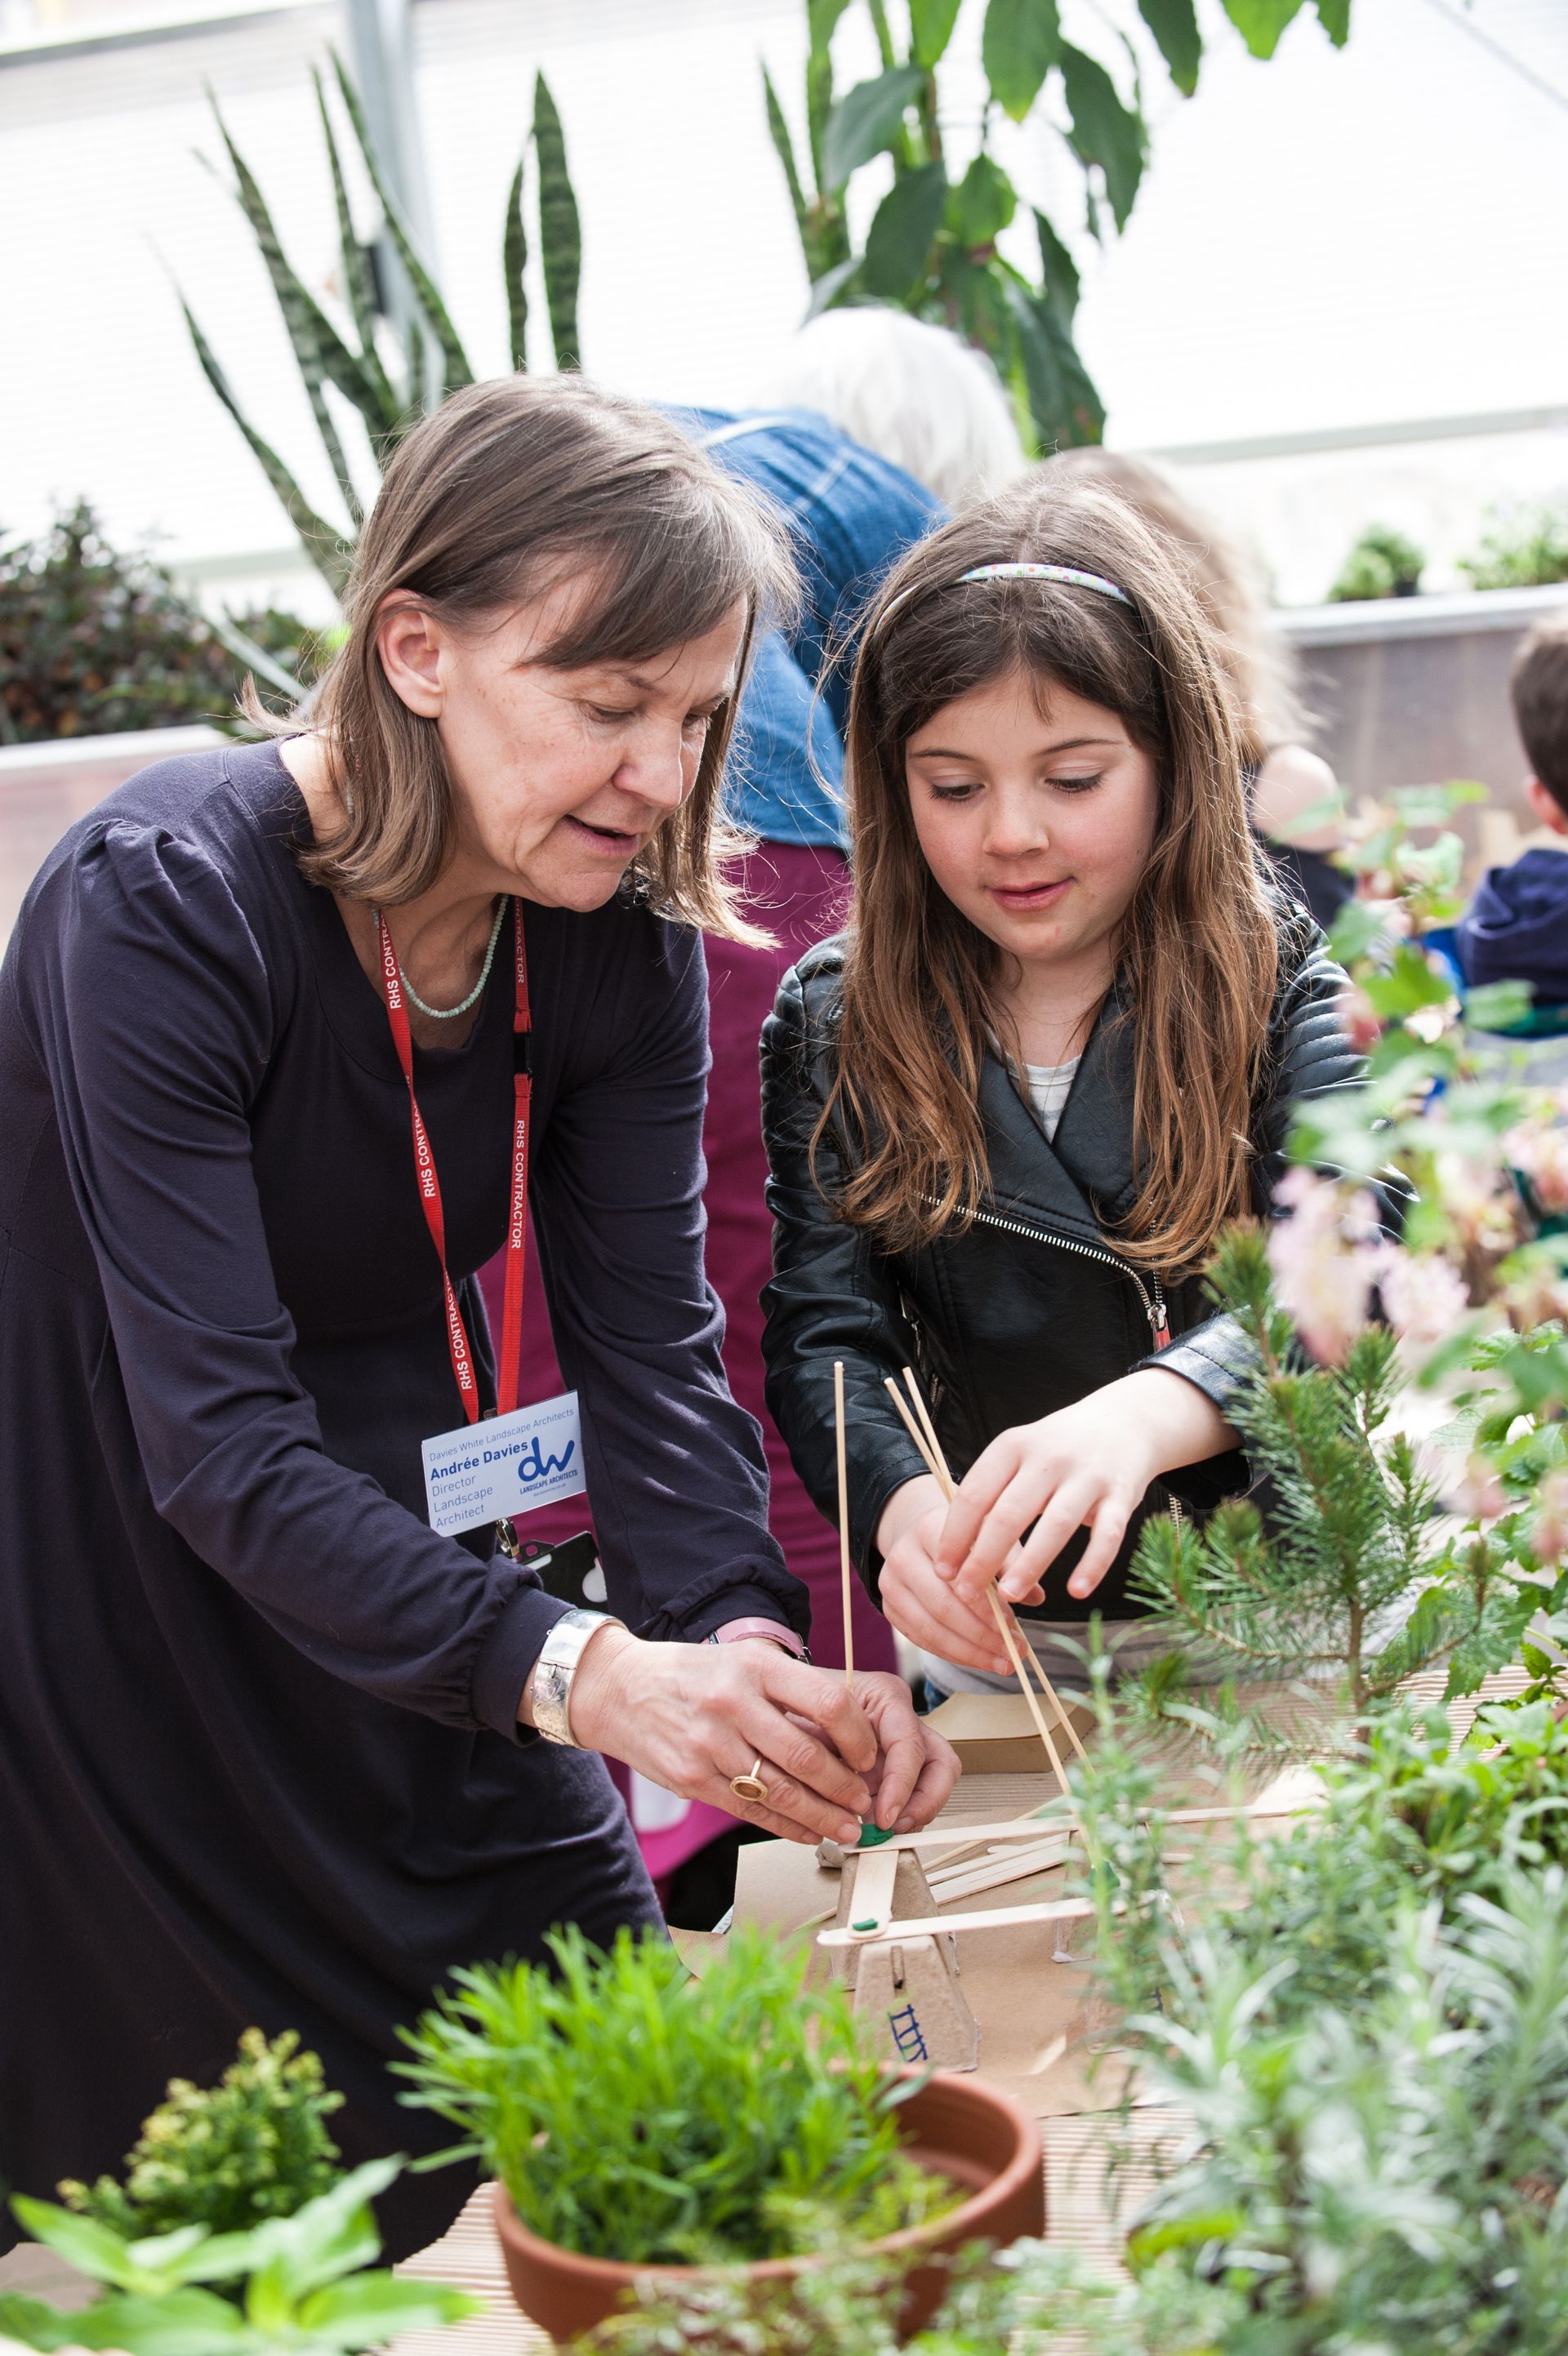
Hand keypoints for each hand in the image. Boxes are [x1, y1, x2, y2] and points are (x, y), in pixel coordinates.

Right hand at [549, 1628, 958, 1846]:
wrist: (617, 1689)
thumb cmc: (691, 1674)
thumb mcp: (741, 1661)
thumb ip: (788, 1691)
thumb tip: (848, 1737)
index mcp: (755, 1666)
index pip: (828, 1702)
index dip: (859, 1737)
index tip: (871, 1756)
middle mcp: (733, 1703)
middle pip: (807, 1757)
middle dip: (845, 1789)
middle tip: (865, 1804)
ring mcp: (709, 1744)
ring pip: (780, 1792)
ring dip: (822, 1817)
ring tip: (846, 1829)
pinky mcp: (692, 1778)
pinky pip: (749, 1810)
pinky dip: (786, 1826)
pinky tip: (807, 1833)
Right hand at [874, 1475, 1022, 1678]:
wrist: (924, 1538)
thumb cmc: (967, 1539)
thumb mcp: (990, 1535)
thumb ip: (1012, 1561)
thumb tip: (1035, 1596)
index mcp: (928, 1529)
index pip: (957, 1573)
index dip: (985, 1604)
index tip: (1013, 1626)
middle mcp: (902, 1555)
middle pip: (942, 1605)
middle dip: (983, 1635)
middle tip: (1016, 1651)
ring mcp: (890, 1584)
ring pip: (931, 1629)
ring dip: (971, 1652)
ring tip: (1004, 1663)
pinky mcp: (889, 1609)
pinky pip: (923, 1641)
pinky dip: (955, 1655)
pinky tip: (981, 1660)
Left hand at [935, 1369, 1235, 1605]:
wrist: (1124, 1421)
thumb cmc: (1058, 1449)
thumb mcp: (1020, 1454)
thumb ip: (994, 1493)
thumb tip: (959, 1552)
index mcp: (1013, 1446)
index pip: (975, 1494)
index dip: (955, 1535)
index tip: (943, 1570)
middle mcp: (1049, 1458)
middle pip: (1009, 1513)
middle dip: (984, 1558)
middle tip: (969, 1592)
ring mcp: (1088, 1475)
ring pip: (1056, 1525)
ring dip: (1030, 1565)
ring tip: (1010, 1597)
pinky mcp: (1122, 1494)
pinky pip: (1108, 1535)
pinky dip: (1092, 1565)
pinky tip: (1076, 1592)